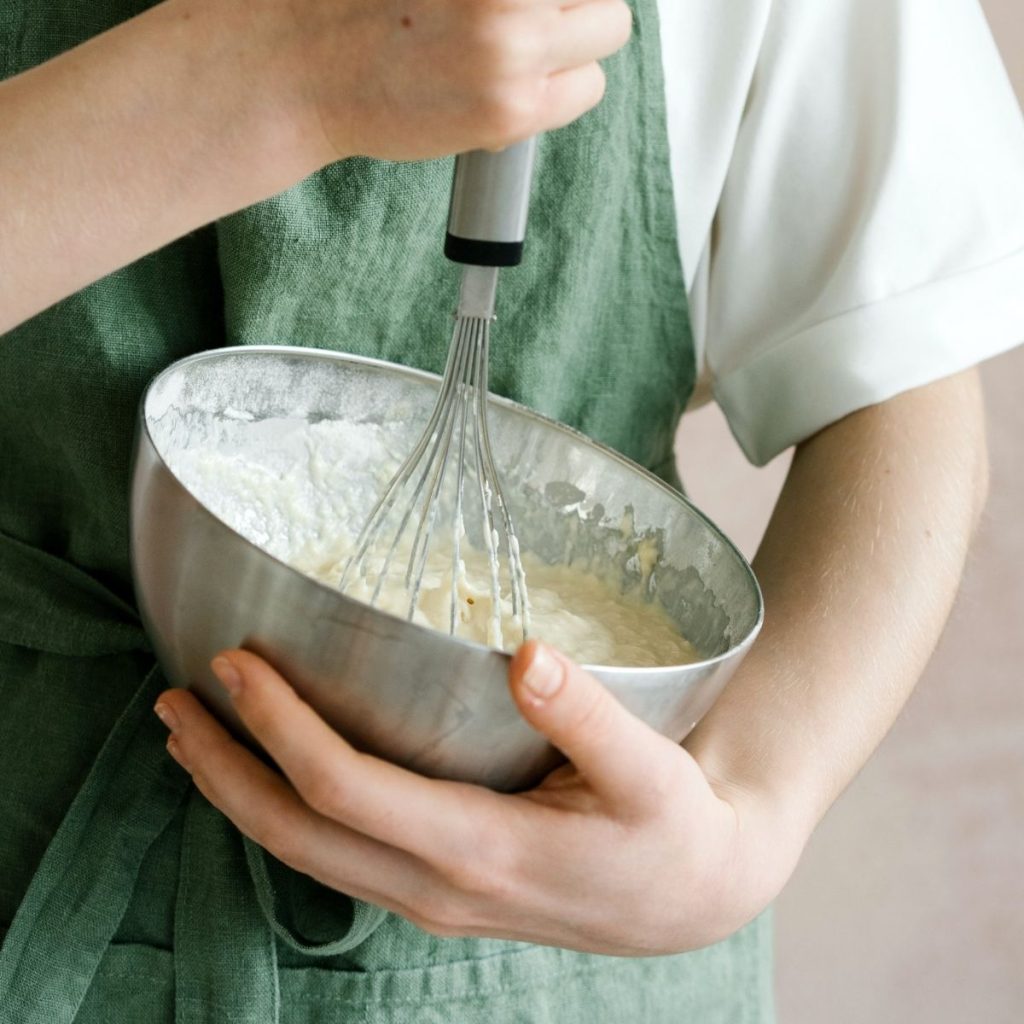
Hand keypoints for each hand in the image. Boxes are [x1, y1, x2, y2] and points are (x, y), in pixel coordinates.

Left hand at [154, 643, 802, 954]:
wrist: (694, 896)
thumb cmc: (674, 827)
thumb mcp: (651, 773)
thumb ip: (589, 716)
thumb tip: (530, 654)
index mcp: (482, 848)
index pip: (346, 789)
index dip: (281, 728)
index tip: (233, 665)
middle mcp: (439, 884)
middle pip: (296, 835)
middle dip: (223, 769)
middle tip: (169, 704)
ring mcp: (432, 895)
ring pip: (306, 855)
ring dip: (239, 796)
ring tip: (191, 739)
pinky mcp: (439, 888)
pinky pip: (337, 856)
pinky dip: (285, 814)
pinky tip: (271, 777)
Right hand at [236, 0, 632, 163]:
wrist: (308, 66)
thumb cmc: (362, 1)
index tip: (542, 5)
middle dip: (576, 2)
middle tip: (533, 18)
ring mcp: (514, 45)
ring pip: (609, 34)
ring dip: (576, 45)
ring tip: (520, 53)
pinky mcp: (513, 108)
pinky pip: (585, 90)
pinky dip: (558, 93)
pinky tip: (510, 89)